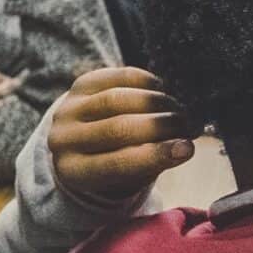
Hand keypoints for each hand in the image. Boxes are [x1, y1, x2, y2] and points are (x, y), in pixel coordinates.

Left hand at [47, 67, 200, 202]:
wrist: (81, 140)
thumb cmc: (114, 162)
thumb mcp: (128, 174)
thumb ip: (152, 162)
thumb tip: (185, 146)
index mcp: (73, 172)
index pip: (117, 164)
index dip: (156, 155)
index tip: (188, 149)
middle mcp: (63, 140)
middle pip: (118, 128)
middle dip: (161, 126)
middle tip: (190, 126)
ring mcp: (68, 109)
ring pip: (118, 100)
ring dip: (157, 104)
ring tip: (179, 111)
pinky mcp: (79, 84)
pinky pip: (116, 77)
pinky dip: (146, 82)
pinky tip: (162, 91)